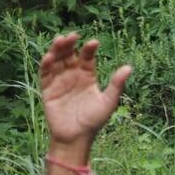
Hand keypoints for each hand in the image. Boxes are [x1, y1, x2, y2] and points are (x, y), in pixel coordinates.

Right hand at [39, 33, 131, 150]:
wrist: (76, 138)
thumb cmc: (93, 122)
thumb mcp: (108, 102)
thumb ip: (116, 85)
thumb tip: (129, 67)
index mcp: (88, 76)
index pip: (87, 57)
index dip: (89, 49)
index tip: (94, 43)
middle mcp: (73, 75)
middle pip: (70, 54)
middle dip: (70, 44)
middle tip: (72, 36)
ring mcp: (59, 81)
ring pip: (57, 60)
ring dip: (57, 49)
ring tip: (60, 40)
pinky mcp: (47, 89)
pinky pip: (45, 74)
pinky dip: (46, 64)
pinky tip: (49, 57)